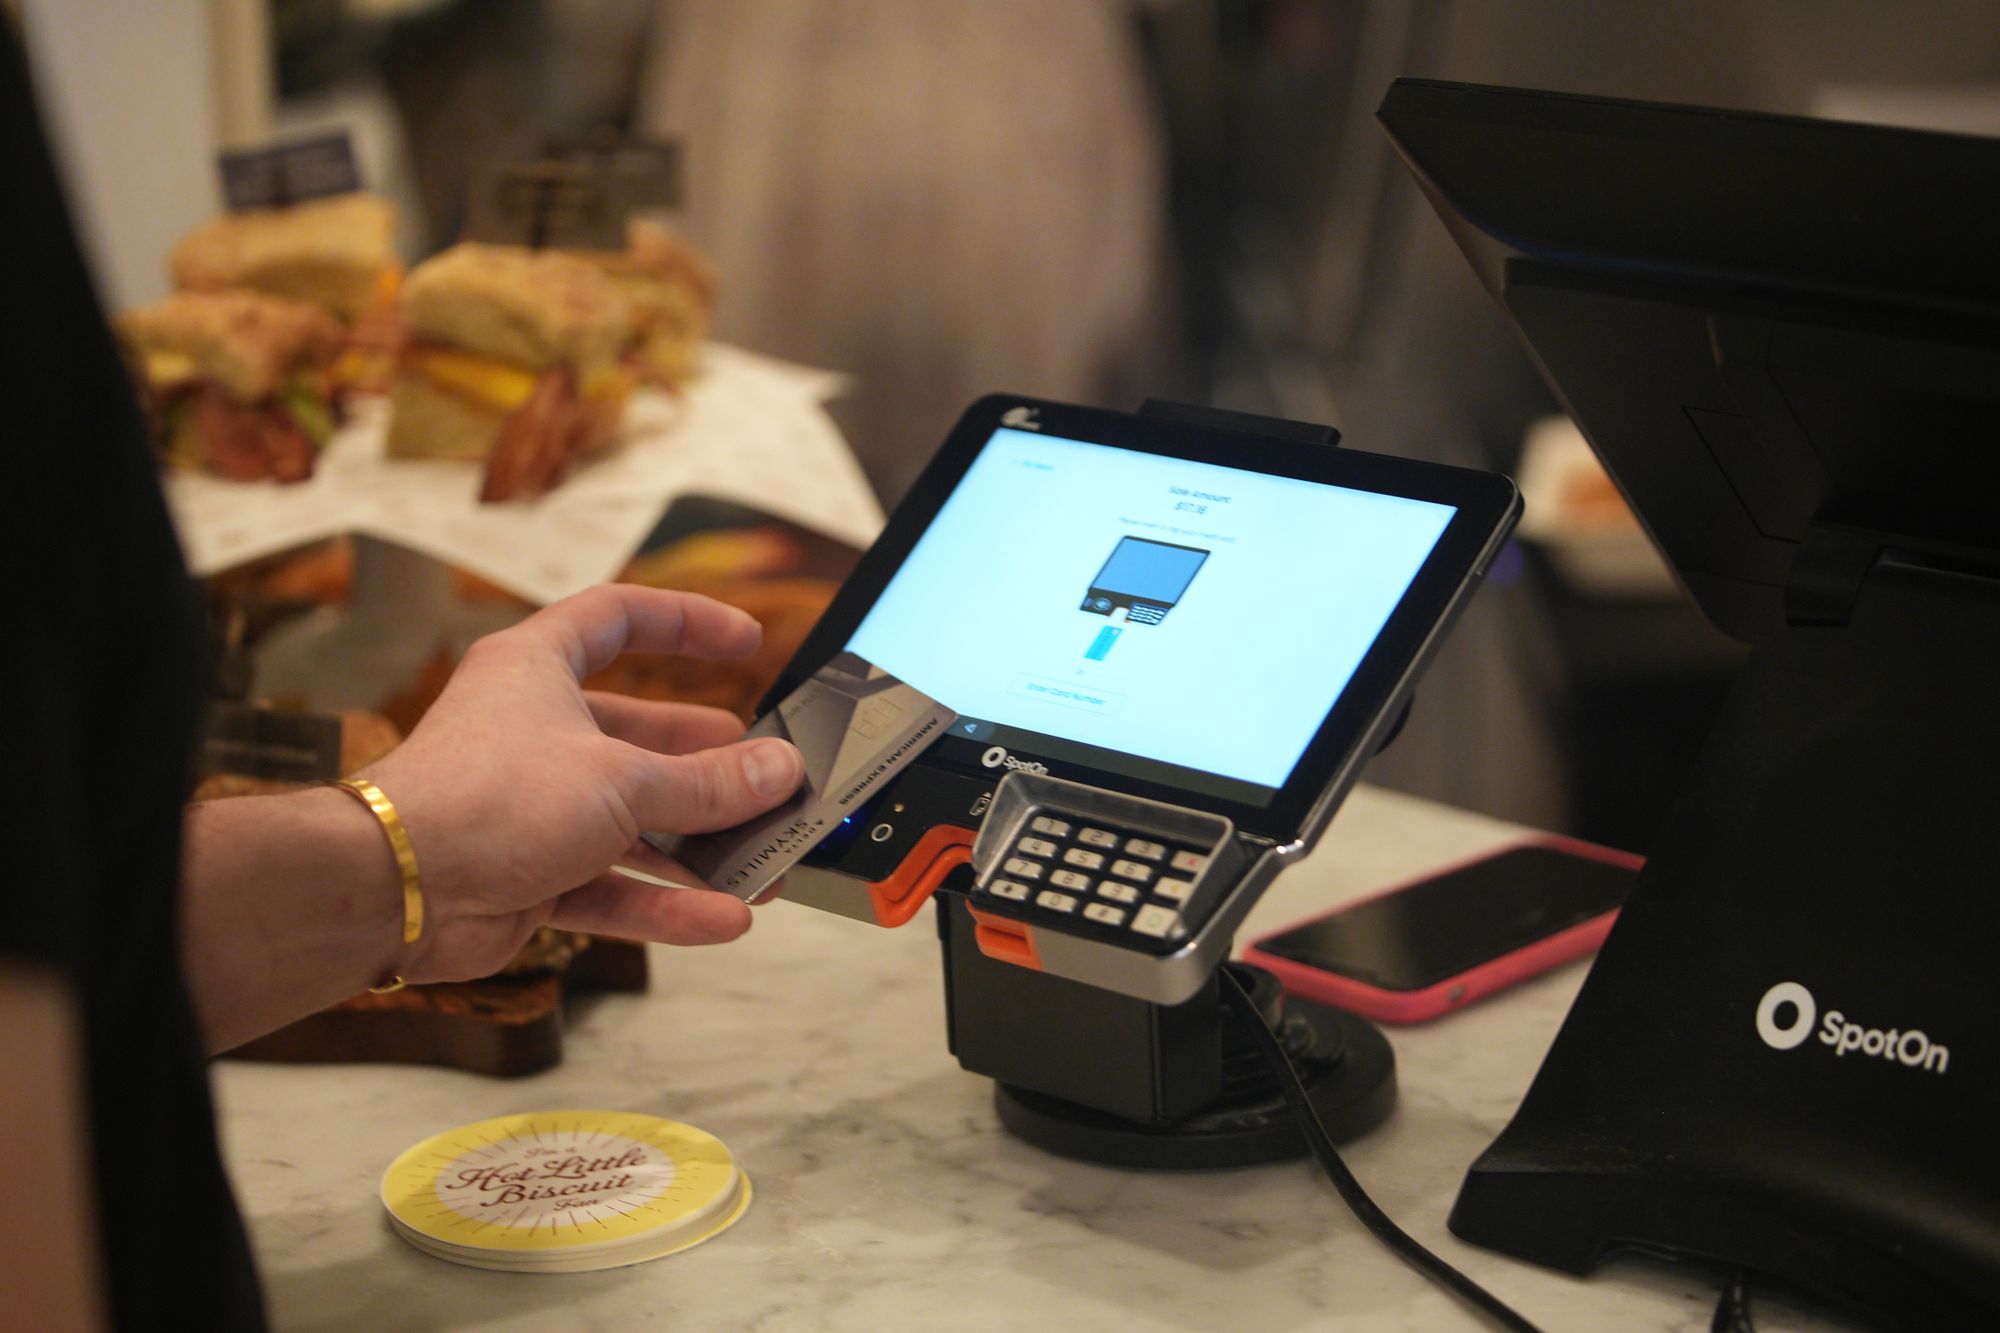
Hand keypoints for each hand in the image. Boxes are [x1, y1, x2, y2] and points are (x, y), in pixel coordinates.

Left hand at [360, 584, 803, 982]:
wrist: (395, 890)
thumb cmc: (482, 801)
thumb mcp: (622, 780)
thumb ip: (709, 782)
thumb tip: (778, 770)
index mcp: (537, 670)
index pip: (619, 618)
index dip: (684, 622)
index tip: (744, 639)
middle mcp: (534, 732)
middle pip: (640, 737)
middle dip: (709, 765)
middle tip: (766, 779)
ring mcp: (532, 808)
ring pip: (634, 823)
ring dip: (699, 848)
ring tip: (763, 866)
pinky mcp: (530, 875)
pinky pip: (613, 886)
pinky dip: (665, 903)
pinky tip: (721, 917)